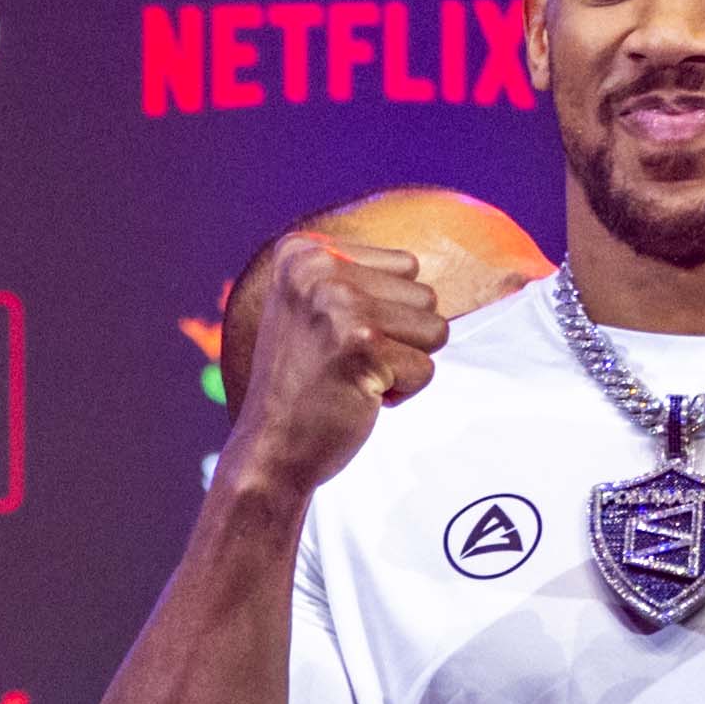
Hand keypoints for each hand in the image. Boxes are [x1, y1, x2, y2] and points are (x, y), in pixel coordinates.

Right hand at [217, 232, 447, 497]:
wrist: (270, 451)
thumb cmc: (304, 384)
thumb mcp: (313, 309)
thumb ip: (355, 275)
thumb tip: (416, 261)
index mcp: (302, 252)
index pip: (406, 266)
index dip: (386, 313)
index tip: (338, 339)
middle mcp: (317, 269)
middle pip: (425, 295)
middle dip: (400, 339)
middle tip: (348, 364)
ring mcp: (340, 305)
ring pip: (434, 329)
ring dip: (404, 364)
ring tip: (356, 377)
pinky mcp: (362, 345)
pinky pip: (426, 369)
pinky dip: (402, 394)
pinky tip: (358, 398)